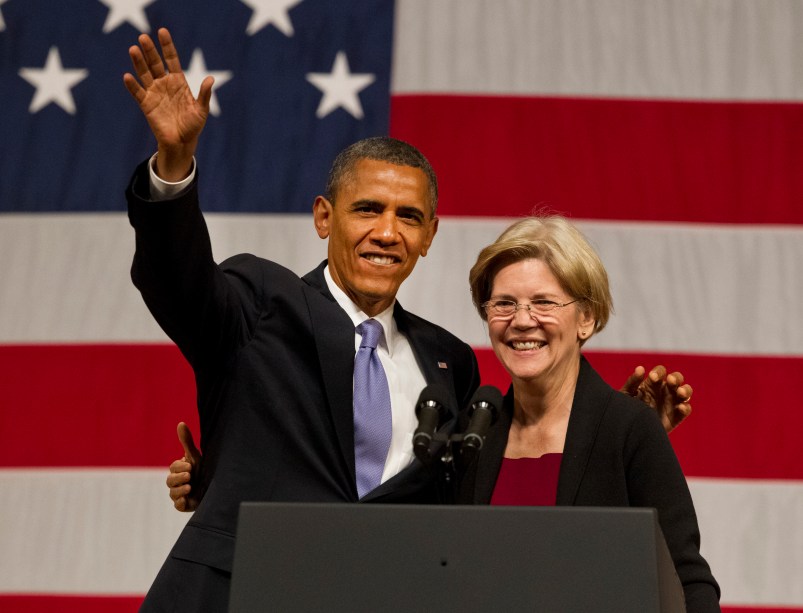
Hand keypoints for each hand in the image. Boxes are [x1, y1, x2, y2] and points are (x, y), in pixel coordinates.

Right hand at [123, 28, 212, 180]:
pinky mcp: (146, 105)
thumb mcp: (202, 110)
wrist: (182, 142)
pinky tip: (128, 76)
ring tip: (133, 49)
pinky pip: (137, 93)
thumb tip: (211, 78)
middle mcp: (165, 84)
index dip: (167, 46)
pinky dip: (132, 85)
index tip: (162, 31)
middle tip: (143, 37)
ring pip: (144, 74)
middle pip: (155, 63)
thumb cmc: (193, 126)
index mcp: (178, 82)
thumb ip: (204, 94)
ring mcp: (154, 93)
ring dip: (138, 62)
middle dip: (149, 50)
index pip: (171, 59)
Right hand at [166, 421, 202, 511]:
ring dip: (180, 490)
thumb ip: (187, 441)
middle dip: (179, 478)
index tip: (190, 465)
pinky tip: (185, 500)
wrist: (217, 485)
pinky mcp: (185, 505)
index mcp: (179, 470)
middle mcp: (177, 482)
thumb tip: (181, 423)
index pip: (173, 468)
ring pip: (173, 493)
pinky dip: (180, 503)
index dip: (180, 467)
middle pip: (170, 481)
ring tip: (190, 487)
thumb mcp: (196, 456)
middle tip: (189, 476)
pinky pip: (178, 506)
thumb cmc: (204, 469)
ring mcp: (180, 494)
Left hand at [620, 365, 692, 432]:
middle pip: (677, 378)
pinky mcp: (675, 417)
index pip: (660, 372)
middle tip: (670, 380)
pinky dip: (685, 407)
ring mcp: (671, 403)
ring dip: (685, 390)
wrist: (627, 431)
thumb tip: (641, 369)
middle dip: (676, 378)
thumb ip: (632, 382)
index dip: (658, 372)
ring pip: (685, 392)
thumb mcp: (626, 394)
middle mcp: (664, 391)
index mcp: (652, 383)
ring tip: (680, 392)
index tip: (652, 377)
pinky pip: (685, 410)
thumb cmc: (626, 409)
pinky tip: (681, 407)